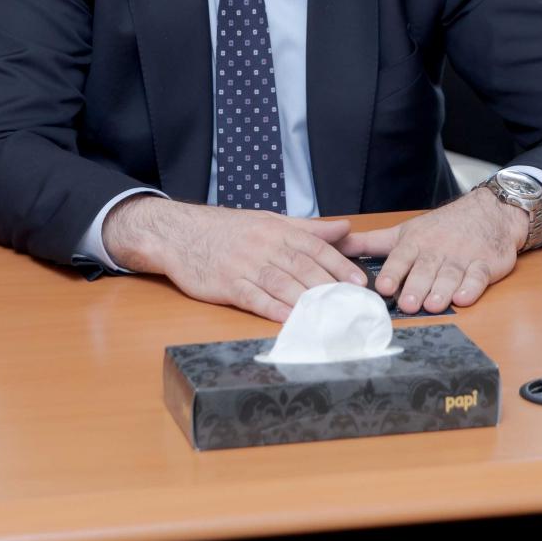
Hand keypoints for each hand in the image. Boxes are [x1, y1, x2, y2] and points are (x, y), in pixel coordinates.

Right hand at [99, 198, 365, 321]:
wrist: (181, 233)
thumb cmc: (228, 229)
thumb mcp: (269, 221)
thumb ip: (308, 228)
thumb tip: (345, 229)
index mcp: (277, 229)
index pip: (315, 247)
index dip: (339, 265)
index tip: (360, 282)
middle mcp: (264, 246)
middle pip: (303, 267)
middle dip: (331, 286)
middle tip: (353, 303)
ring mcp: (245, 266)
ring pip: (283, 283)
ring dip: (308, 300)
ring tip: (330, 316)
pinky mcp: (228, 285)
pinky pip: (255, 298)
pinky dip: (274, 309)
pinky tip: (291, 320)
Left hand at [339, 189, 523, 313]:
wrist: (488, 212)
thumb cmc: (439, 227)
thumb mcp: (403, 231)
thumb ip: (369, 242)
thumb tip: (333, 245)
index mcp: (416, 242)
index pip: (402, 257)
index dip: (394, 271)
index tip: (385, 286)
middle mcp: (437, 250)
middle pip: (426, 269)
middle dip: (417, 286)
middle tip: (408, 303)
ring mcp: (462, 257)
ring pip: (450, 275)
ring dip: (442, 290)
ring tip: (432, 305)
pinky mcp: (485, 265)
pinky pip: (478, 276)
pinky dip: (472, 286)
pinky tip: (465, 298)